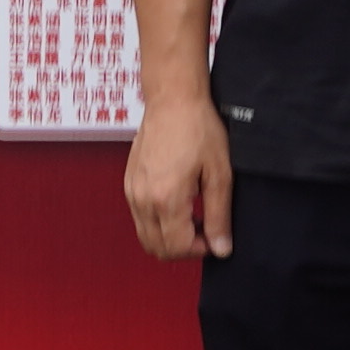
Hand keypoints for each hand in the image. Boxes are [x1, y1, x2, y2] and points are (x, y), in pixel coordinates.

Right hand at [125, 85, 236, 263]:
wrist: (173, 100)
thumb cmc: (197, 128)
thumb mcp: (219, 173)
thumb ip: (219, 215)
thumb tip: (221, 247)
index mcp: (165, 199)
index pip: (177, 248)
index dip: (200, 250)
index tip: (214, 237)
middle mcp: (142, 199)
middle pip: (157, 248)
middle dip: (184, 248)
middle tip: (206, 230)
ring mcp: (132, 192)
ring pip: (146, 236)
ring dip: (170, 237)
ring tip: (194, 216)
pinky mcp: (129, 184)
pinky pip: (140, 218)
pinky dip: (158, 222)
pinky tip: (179, 204)